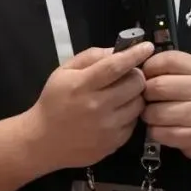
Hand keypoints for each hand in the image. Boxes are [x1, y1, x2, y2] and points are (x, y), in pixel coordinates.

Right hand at [32, 42, 154, 168]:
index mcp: (82, 85)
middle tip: (129, 75)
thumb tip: (118, 51)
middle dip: (136, 74)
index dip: (135, 54)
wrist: (43, 142)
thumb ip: (91, 57)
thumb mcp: (64, 71)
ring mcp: (107, 128)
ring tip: (122, 94)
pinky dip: (129, 114)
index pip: (116, 66)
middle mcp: (97, 107)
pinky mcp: (113, 144)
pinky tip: (116, 112)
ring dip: (135, 95)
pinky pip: (134, 123)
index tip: (147, 46)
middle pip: (135, 84)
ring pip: (139, 104)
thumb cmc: (54, 102)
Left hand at [141, 51, 190, 160]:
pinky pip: (160, 132)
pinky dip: (155, 131)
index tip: (147, 76)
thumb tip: (138, 69)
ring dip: (148, 115)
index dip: (150, 67)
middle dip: (145, 93)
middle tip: (148, 98)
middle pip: (157, 86)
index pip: (168, 60)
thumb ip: (169, 67)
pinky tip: (162, 128)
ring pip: (155, 112)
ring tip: (154, 114)